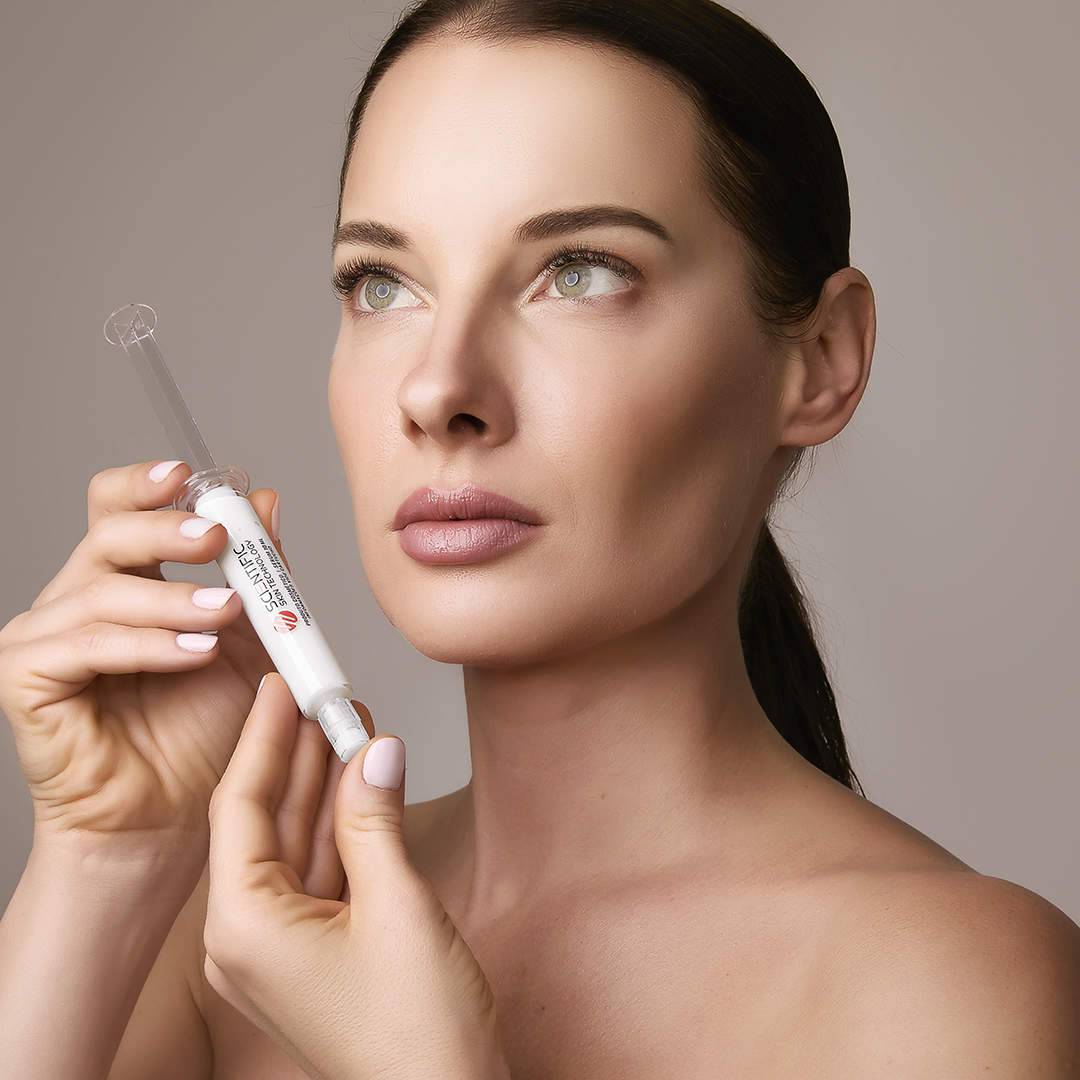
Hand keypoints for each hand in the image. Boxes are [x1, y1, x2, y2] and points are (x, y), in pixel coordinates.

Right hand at [0, 461, 276, 868]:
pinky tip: (196, 652)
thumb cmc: (207, 733)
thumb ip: (256, 574)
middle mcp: (81, 598)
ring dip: (173, 598)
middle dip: (166, 528)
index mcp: (129, 580)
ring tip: (227, 613)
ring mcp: (47, 637)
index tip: (191, 477)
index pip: (119, 507)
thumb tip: (265, 500)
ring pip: (103, 589)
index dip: (148, 485)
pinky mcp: (26, 679)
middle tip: (218, 539)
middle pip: (108, 532)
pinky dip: (148, 644)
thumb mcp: (249, 642)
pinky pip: (87, 645)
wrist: (178, 816)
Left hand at [204, 674, 508, 1079]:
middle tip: (319, 692)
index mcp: (244, 929)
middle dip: (296, 753)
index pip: (242, 807)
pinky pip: (317, 870)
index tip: (278, 685)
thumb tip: (373, 751)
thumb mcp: (396, 906)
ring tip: (345, 721)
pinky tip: (361, 781)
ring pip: (294, 842)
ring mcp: (278, 948)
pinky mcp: (311, 952)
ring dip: (322, 784)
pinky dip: (340, 824)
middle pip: (264, 820)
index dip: (262, 737)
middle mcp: (246, 939)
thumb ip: (374, 820)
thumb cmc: (415, 1034)